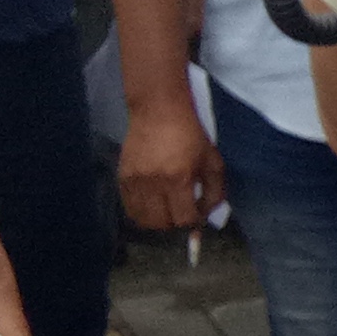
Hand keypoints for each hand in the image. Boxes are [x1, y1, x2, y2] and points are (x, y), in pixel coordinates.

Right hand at [118, 88, 224, 236]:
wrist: (158, 110)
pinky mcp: (122, 176)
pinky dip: (141, 211)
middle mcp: (154, 183)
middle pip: (161, 224)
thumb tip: (207, 215)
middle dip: (174, 224)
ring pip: (142, 219)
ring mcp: (135, 181)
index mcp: (179, 179)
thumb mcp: (212, 161)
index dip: (193, 224)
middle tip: (181, 214)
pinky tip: (151, 203)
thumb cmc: (190, 135)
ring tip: (166, 210)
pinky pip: (128, 207)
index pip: (183, 219)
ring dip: (156, 221)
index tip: (196, 217)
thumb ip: (214, 192)